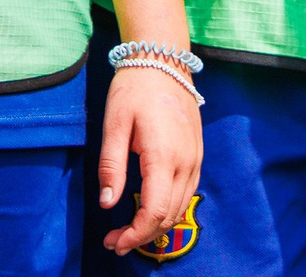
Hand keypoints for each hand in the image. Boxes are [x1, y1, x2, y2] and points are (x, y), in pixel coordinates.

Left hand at [97, 57, 203, 256]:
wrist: (164, 62)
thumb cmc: (134, 89)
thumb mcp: (114, 124)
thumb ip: (112, 166)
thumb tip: (108, 204)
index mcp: (164, 155)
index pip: (155, 211)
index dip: (135, 234)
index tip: (114, 243)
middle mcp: (186, 162)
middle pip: (169, 216)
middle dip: (142, 236)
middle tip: (114, 242)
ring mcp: (195, 159)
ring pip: (181, 208)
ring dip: (156, 226)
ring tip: (128, 231)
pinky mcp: (197, 154)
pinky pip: (187, 193)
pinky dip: (169, 210)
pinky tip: (149, 211)